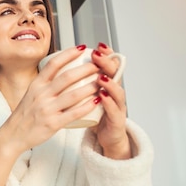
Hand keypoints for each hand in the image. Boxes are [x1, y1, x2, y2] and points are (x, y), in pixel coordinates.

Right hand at [7, 45, 100, 150]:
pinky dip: (87, 106)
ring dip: (91, 86)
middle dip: (87, 69)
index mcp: (36, 85)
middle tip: (100, 65)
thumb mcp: (31, 93)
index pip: (54, 64)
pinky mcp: (53, 123)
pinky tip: (97, 101)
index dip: (69, 54)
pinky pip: (74, 113)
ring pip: (74, 94)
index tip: (82, 48)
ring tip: (103, 82)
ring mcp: (47, 109)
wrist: (13, 135)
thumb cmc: (25, 114)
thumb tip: (61, 70)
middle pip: (68, 77)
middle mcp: (41, 94)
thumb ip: (45, 83)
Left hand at [90, 42, 131, 158]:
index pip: (109, 67)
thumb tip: (67, 65)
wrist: (108, 138)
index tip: (98, 46)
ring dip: (109, 83)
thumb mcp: (89, 97)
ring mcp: (118, 107)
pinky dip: (108, 103)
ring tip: (100, 76)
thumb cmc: (97, 115)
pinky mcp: (117, 121)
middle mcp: (115, 94)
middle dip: (107, 64)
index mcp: (107, 86)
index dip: (106, 56)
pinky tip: (101, 97)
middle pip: (115, 75)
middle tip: (97, 56)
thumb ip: (83, 83)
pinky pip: (113, 111)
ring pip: (117, 92)